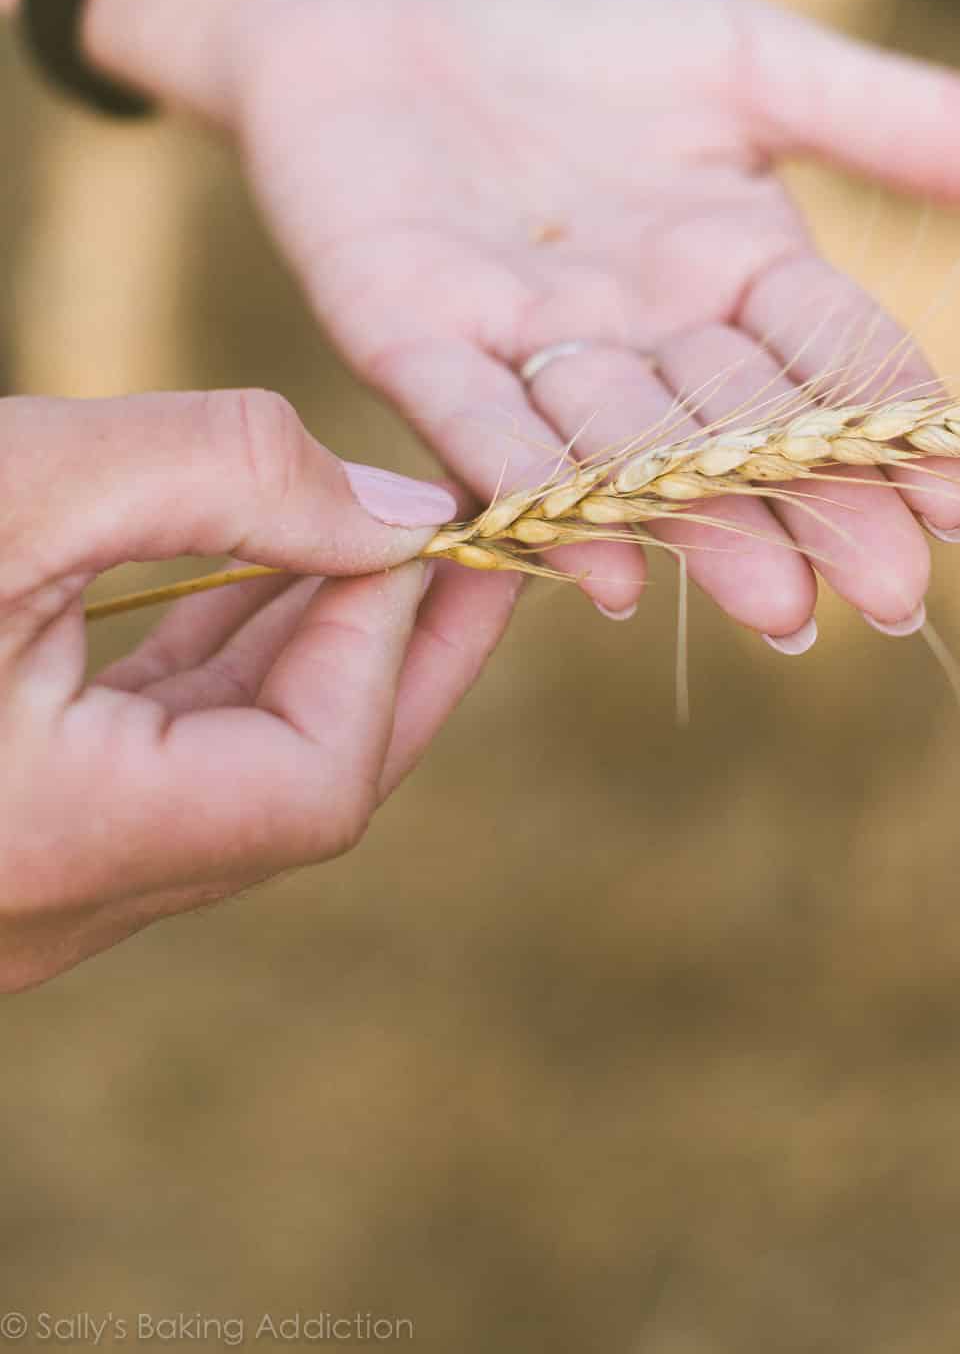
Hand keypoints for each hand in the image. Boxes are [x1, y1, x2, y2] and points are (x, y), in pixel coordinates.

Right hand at [0, 389, 516, 991]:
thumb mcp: (19, 483)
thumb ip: (218, 477)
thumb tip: (400, 513)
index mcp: (54, 846)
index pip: (312, 779)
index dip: (390, 642)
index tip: (436, 519)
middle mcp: (52, 899)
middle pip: (300, 788)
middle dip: (403, 652)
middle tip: (494, 543)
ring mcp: (33, 871)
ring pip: (234, 767)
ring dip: (319, 647)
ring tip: (400, 536)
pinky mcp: (14, 817)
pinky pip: (162, 748)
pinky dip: (227, 658)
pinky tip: (268, 571)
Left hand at [231, 0, 959, 643]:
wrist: (387, 2)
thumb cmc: (571, 30)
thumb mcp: (748, 57)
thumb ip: (894, 119)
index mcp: (737, 267)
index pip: (834, 358)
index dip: (894, 425)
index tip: (955, 503)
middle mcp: (646, 330)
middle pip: (743, 429)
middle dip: (812, 510)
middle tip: (884, 596)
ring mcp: (530, 342)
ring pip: (625, 445)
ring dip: (695, 523)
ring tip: (770, 603)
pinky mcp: (411, 334)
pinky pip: (476, 421)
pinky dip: (530, 482)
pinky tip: (589, 566)